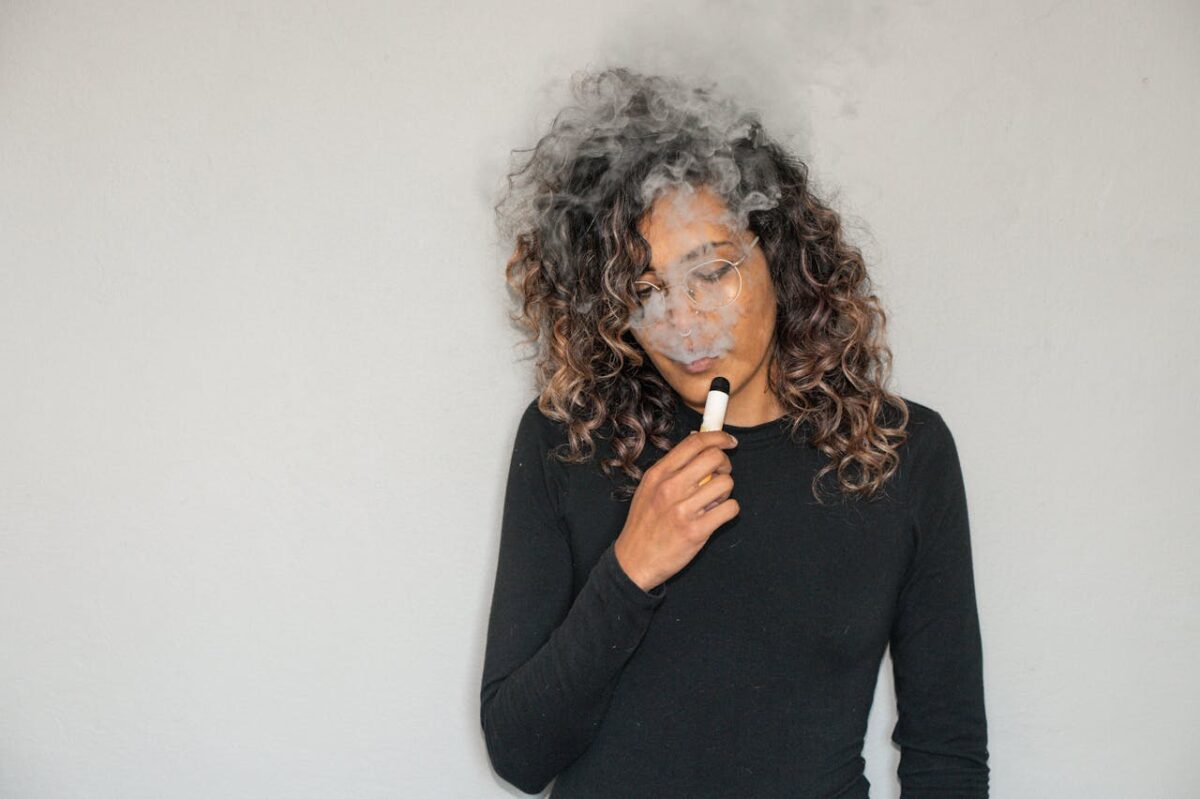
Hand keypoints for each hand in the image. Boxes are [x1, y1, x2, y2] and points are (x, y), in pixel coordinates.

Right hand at [612, 430, 739, 591]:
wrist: (634, 561)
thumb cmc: (644, 523)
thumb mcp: (648, 488)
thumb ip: (671, 468)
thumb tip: (697, 445)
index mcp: (659, 474)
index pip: (694, 443)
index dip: (717, 437)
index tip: (728, 442)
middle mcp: (670, 488)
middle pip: (714, 458)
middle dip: (725, 464)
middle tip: (720, 475)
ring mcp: (683, 510)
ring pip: (726, 483)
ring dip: (725, 492)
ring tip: (712, 502)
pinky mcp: (696, 531)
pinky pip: (730, 509)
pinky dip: (729, 511)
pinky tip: (716, 515)